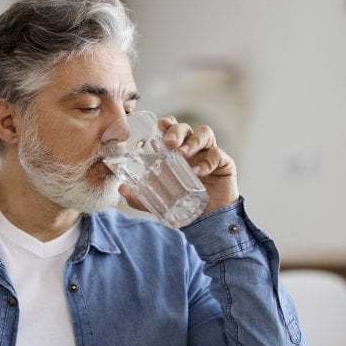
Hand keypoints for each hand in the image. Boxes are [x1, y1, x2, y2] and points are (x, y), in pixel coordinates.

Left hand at [119, 116, 239, 214]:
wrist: (207, 221)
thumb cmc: (183, 204)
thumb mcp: (158, 201)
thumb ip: (140, 197)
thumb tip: (122, 189)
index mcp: (176, 151)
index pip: (171, 129)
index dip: (166, 123)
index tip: (159, 125)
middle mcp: (193, 148)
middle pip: (186, 128)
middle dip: (176, 130)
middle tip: (169, 142)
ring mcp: (209, 154)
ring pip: (204, 134)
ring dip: (193, 141)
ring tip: (183, 153)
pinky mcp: (224, 163)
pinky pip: (217, 154)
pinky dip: (207, 161)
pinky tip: (198, 172)